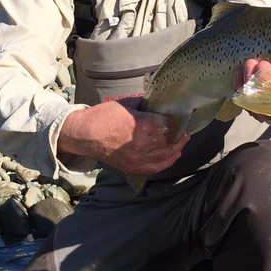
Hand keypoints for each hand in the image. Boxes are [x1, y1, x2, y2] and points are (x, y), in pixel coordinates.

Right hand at [58, 98, 188, 174]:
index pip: (169, 124)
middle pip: (171, 139)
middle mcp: (142, 144)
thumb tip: (161, 105)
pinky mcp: (133, 167)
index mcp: (141, 125)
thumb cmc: (104, 116)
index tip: (182, 115)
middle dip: (180, 133)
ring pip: (166, 154)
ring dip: (178, 146)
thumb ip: (146, 105)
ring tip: (183, 139)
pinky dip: (168, 161)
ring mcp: (138, 158)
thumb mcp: (126, 103)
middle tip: (185, 127)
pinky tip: (175, 154)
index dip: (178, 119)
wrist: (85, 135)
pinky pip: (157, 167)